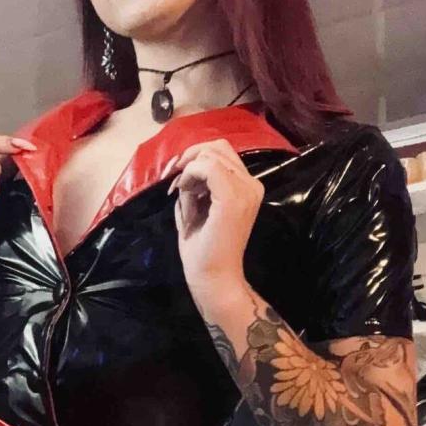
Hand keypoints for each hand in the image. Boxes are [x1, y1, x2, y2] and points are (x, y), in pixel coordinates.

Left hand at [162, 139, 264, 298]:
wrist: (213, 278)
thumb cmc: (204, 251)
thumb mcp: (196, 210)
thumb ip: (194, 188)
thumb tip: (182, 171)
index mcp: (247, 187)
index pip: (221, 153)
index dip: (194, 158)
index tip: (176, 180)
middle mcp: (251, 184)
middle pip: (218, 147)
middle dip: (189, 159)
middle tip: (174, 182)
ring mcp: (245, 190)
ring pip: (211, 155)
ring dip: (189, 172)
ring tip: (182, 197)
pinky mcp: (233, 197)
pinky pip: (207, 167)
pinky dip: (189, 176)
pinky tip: (184, 195)